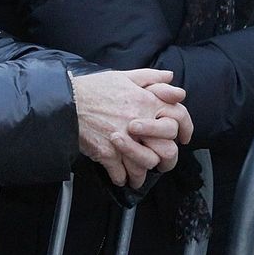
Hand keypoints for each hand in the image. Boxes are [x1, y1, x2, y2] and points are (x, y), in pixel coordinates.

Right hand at [73, 69, 191, 188]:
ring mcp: (124, 141)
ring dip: (142, 173)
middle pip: (167, 150)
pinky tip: (119, 176)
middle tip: (159, 163)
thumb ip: (150, 77)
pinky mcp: (107, 154)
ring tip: (137, 175)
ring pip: (145, 166)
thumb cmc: (94, 88)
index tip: (184, 139)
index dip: (186, 129)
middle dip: (165, 161)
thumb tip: (171, 77)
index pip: (179, 118)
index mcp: (146, 102)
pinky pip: (121, 174)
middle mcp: (139, 122)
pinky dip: (121, 178)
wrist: (67, 101)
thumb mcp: (124, 76)